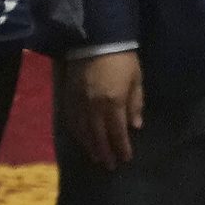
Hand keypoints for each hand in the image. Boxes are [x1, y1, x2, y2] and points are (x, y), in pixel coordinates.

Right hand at [60, 51, 144, 169]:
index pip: (118, 133)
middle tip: (110, 165)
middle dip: (106, 152)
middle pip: (99, 136)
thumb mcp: (136, 79)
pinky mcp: (68, 97)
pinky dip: (77, 133)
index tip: (125, 159)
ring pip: (84, 132)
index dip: (121, 148)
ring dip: (90, 146)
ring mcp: (79, 103)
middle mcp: (94, 107)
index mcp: (113, 103)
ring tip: (96, 157)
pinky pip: (71, 121)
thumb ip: (135, 103)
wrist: (96, 38)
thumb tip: (136, 126)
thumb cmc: (121, 58)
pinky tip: (81, 139)